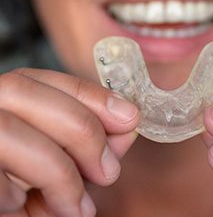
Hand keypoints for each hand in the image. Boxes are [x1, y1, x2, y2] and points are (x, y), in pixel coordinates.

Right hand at [0, 68, 138, 216]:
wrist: (3, 205)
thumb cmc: (28, 178)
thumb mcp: (63, 155)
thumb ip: (91, 140)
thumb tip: (127, 129)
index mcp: (10, 96)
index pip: (52, 79)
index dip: (94, 95)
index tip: (130, 117)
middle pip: (28, 94)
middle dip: (81, 131)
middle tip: (108, 172)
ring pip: (11, 132)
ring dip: (58, 174)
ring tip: (78, 208)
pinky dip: (17, 196)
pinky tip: (26, 208)